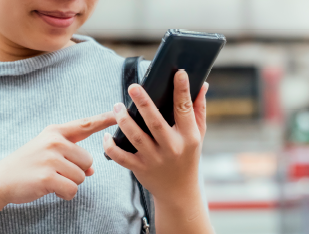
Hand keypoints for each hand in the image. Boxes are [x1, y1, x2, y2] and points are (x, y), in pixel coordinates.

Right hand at [0, 112, 116, 204]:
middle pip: (88, 160)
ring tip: (49, 178)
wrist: (0, 181)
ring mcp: (50, 159)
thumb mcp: (48, 153)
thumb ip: (72, 156)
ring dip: (69, 183)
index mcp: (55, 132)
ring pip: (81, 176)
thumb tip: (91, 170)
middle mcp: (54, 142)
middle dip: (76, 171)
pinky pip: (72, 189)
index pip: (85, 124)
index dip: (104, 119)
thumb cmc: (27, 165)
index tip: (118, 112)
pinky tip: (49, 188)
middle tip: (55, 171)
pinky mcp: (47, 177)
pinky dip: (64, 193)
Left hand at [103, 70, 207, 200]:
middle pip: (155, 122)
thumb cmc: (188, 157)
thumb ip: (198, 109)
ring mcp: (155, 159)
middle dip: (144, 103)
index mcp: (189, 136)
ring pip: (136, 137)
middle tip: (133, 87)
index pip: (185, 109)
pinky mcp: (140, 168)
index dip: (182, 90)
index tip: (178, 73)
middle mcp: (172, 147)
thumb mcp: (198, 135)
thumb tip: (202, 84)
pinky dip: (111, 146)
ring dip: (124, 120)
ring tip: (116, 106)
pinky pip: (121, 156)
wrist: (179, 191)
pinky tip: (106, 134)